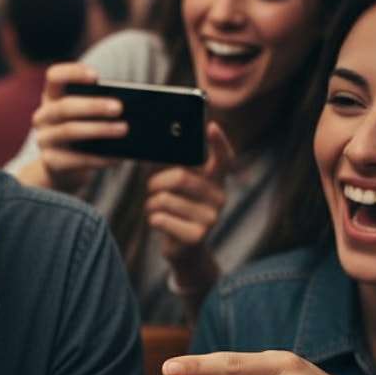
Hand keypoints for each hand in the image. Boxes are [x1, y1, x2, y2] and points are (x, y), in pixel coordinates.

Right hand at [17, 62, 125, 191]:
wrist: (65, 164)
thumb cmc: (84, 129)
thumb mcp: (86, 113)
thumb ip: (99, 104)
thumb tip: (128, 107)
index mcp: (52, 96)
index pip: (54, 76)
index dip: (72, 73)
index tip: (95, 76)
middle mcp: (43, 116)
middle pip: (64, 106)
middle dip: (93, 106)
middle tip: (119, 107)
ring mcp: (44, 139)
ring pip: (69, 131)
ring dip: (99, 130)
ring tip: (124, 129)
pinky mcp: (51, 162)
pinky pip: (76, 159)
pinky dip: (99, 158)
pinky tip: (118, 157)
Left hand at [146, 122, 232, 288]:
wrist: (184, 248)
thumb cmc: (176, 208)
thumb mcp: (178, 187)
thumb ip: (173, 166)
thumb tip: (155, 146)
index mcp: (215, 180)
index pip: (224, 157)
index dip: (218, 142)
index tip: (211, 126)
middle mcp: (219, 196)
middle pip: (179, 177)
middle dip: (155, 182)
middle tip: (152, 188)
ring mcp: (211, 218)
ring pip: (164, 199)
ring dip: (151, 203)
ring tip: (157, 208)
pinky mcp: (197, 236)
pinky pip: (160, 219)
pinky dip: (151, 219)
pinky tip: (160, 223)